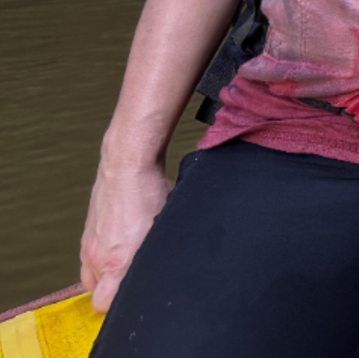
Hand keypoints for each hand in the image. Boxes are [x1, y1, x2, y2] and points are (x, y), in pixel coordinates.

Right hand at [80, 161, 170, 312]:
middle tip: (135, 278)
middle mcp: (97, 257)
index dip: (118, 305)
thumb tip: (160, 268)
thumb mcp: (161, 227)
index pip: (103, 304)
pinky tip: (120, 246)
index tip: (136, 295)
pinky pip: (88, 259)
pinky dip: (100, 260)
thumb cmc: (150, 192)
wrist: (127, 165)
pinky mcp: (86, 233)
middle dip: (114, 290)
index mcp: (117, 262)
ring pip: (91, 276)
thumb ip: (156, 254)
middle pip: (97, 292)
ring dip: (105, 276)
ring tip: (127, 264)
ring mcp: (88, 245)